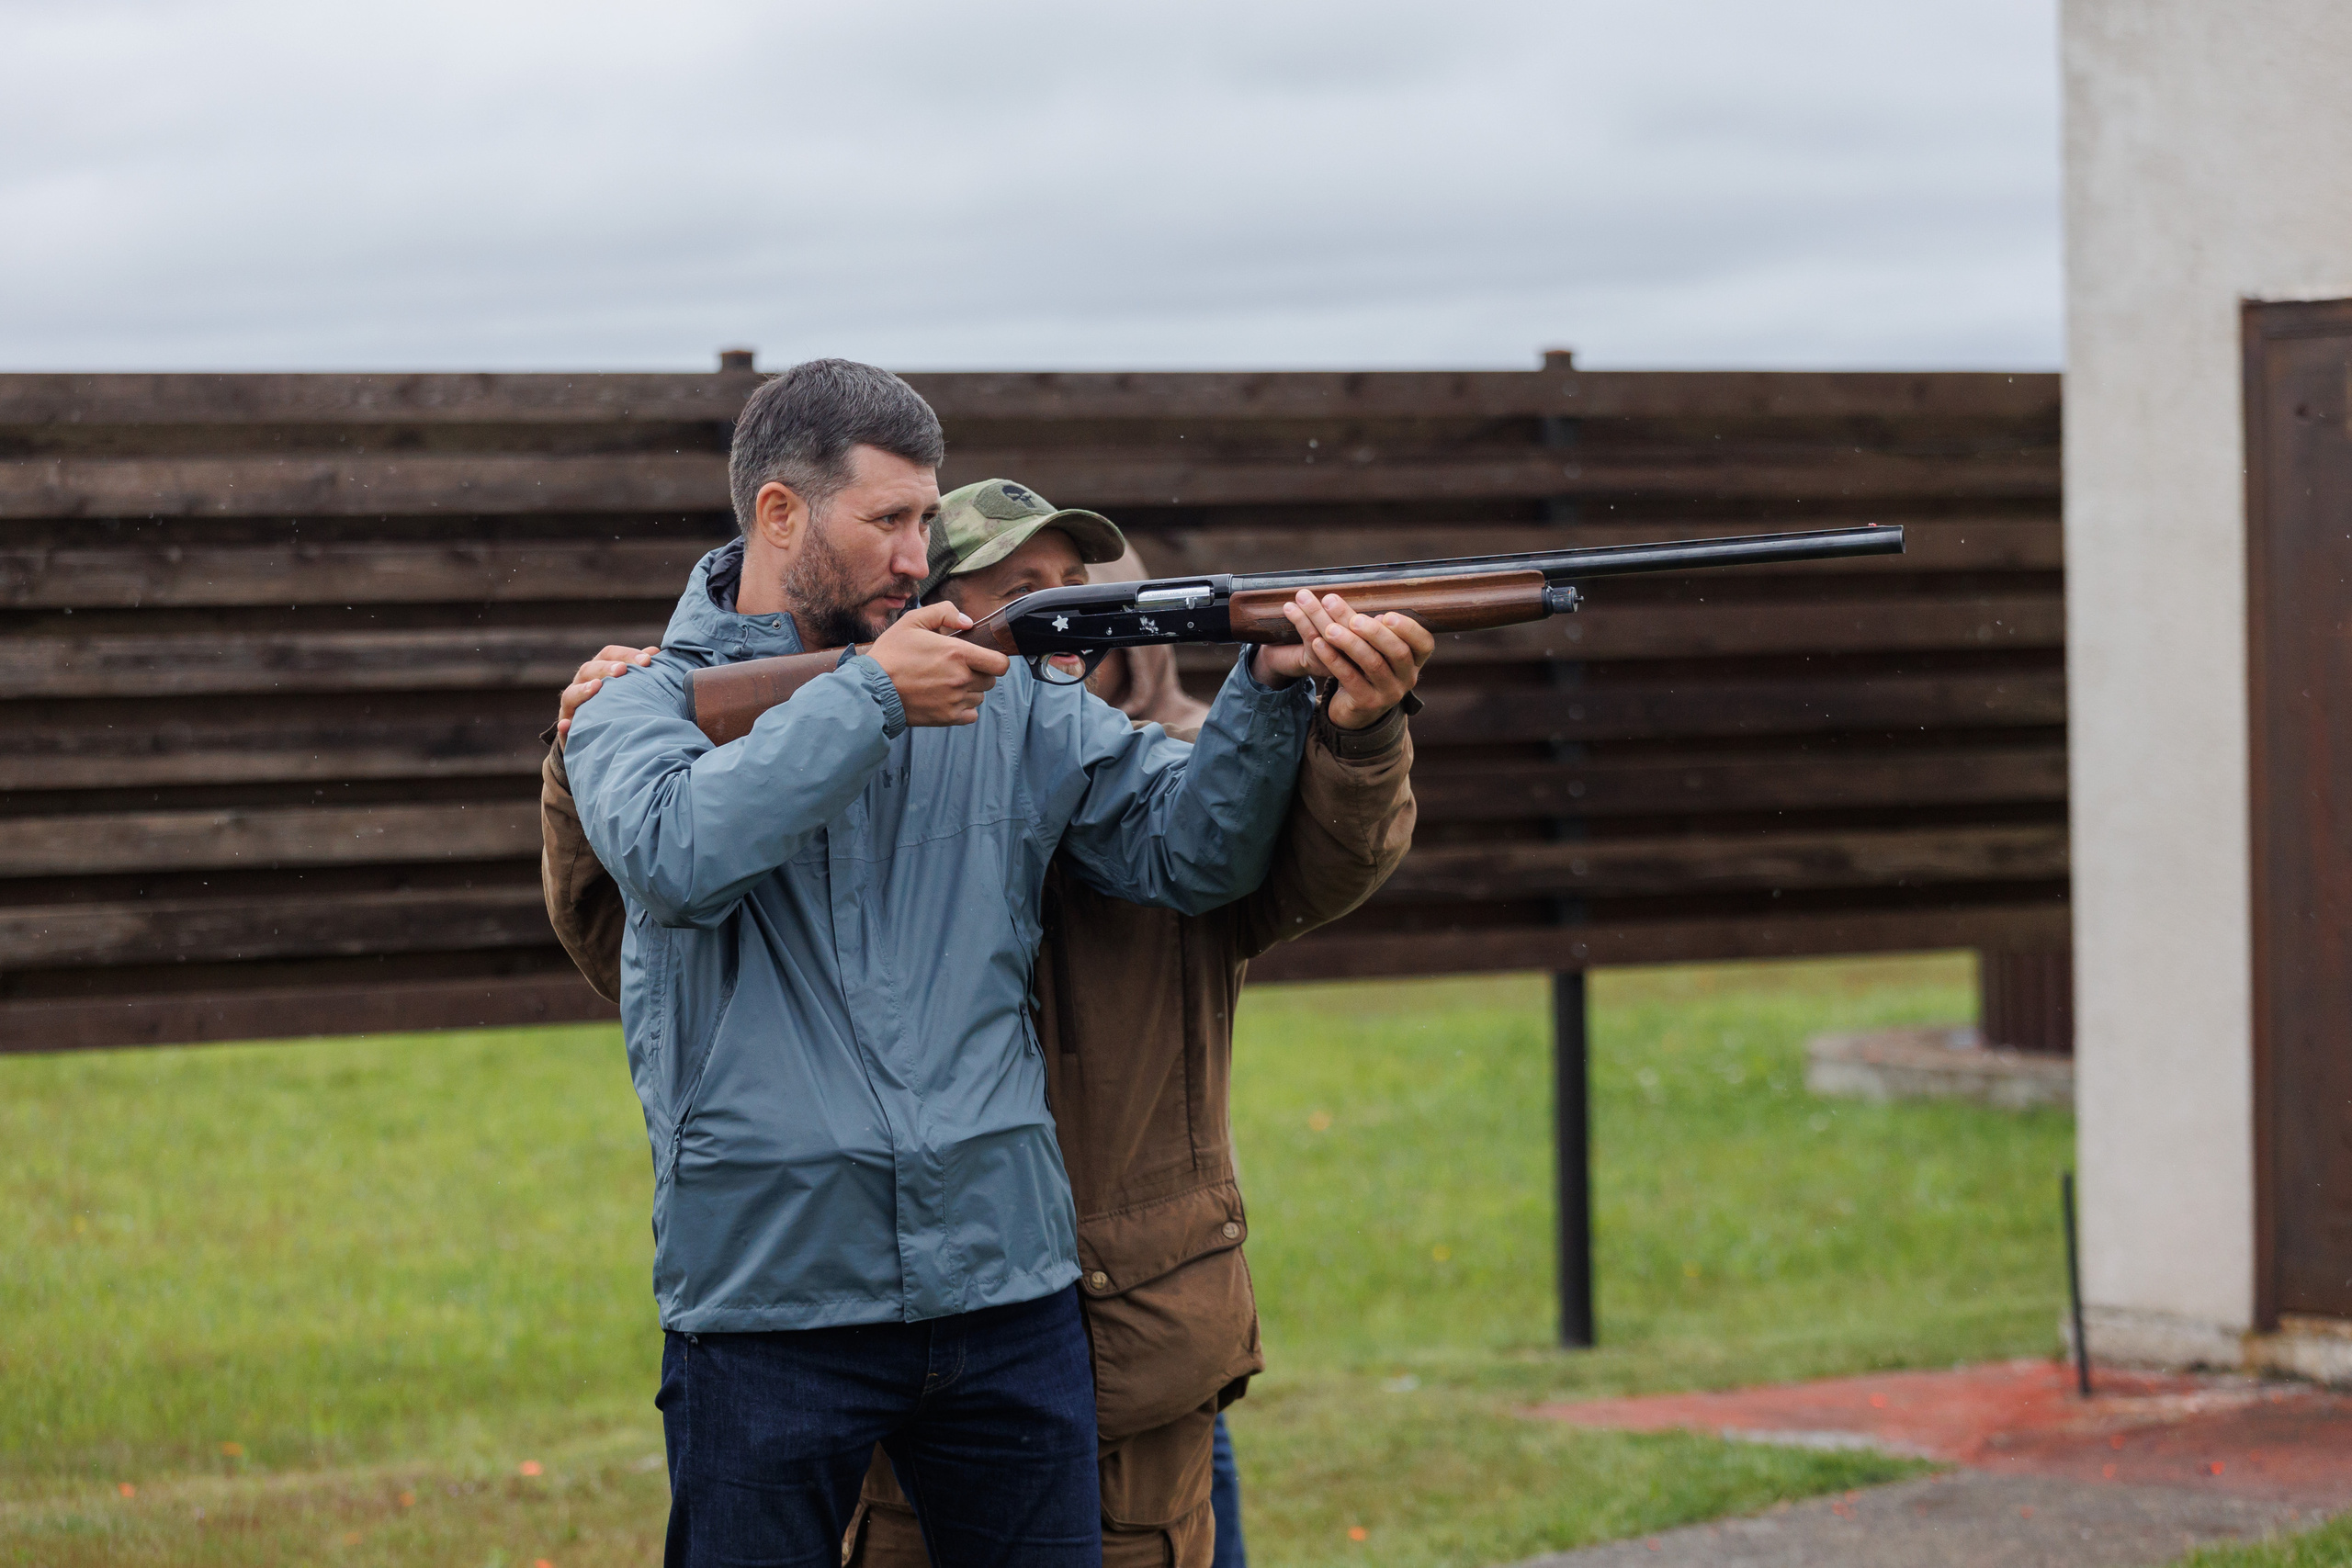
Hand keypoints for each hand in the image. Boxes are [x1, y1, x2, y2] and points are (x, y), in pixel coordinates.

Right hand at [555, 645, 658, 748]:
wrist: (600, 736)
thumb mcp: (628, 686)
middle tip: (622, 670)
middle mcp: (582, 684)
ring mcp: (571, 707)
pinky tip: (567, 724)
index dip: (626, 654)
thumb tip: (654, 652)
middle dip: (605, 668)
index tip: (648, 660)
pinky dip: (564, 726)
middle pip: (588, 670)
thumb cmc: (619, 705)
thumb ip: (638, 670)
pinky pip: (563, 729)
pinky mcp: (568, 731)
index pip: (608, 654)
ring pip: (571, 695)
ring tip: (596, 687)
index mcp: (598, 671)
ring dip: (583, 690)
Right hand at [868, 600, 1011, 725]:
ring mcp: (955, 700)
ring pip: (980, 697)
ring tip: (947, 682)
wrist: (872, 688)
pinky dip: (964, 708)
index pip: (1000, 663)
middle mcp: (961, 678)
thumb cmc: (891, 653)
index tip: (982, 657)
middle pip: (990, 680)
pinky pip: (971, 715)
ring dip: (970, 690)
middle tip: (957, 667)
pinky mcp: (947, 717)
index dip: (995, 659)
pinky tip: (947, 698)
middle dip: (979, 672)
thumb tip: (968, 622)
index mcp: (958, 653)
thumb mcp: (912, 621)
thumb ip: (944, 612)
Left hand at [1281, 590, 1435, 729]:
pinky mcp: (1367, 703)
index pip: (1423, 643)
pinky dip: (1334, 660)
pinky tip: (1319, 644)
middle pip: (1398, 652)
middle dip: (1375, 633)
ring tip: (1329, 629)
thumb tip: (1364, 614)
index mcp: (1414, 660)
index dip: (1408, 629)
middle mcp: (1407, 678)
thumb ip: (1372, 630)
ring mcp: (1389, 693)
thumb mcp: (1375, 649)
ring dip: (1350, 644)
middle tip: (1353, 619)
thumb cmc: (1366, 669)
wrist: (1355, 708)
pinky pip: (1350, 678)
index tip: (1387, 615)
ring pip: (1373, 665)